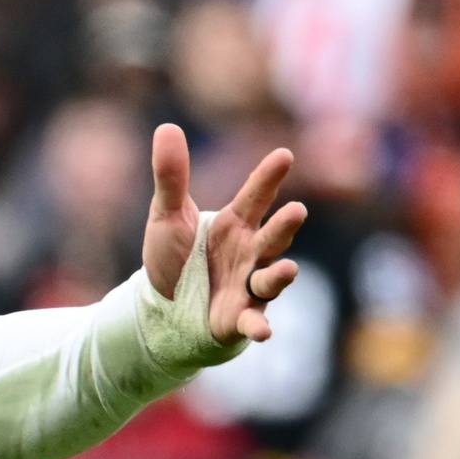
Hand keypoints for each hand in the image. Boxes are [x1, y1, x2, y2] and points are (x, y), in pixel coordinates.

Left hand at [142, 126, 305, 346]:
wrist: (162, 309)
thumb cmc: (174, 259)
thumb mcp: (166, 216)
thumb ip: (171, 177)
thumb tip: (166, 127)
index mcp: (235, 224)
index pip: (255, 197)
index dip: (268, 178)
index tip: (283, 155)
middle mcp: (249, 253)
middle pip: (272, 237)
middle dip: (285, 226)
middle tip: (297, 211)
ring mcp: (248, 286)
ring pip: (270, 278)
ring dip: (280, 275)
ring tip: (288, 269)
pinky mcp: (238, 318)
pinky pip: (252, 321)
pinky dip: (258, 326)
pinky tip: (263, 331)